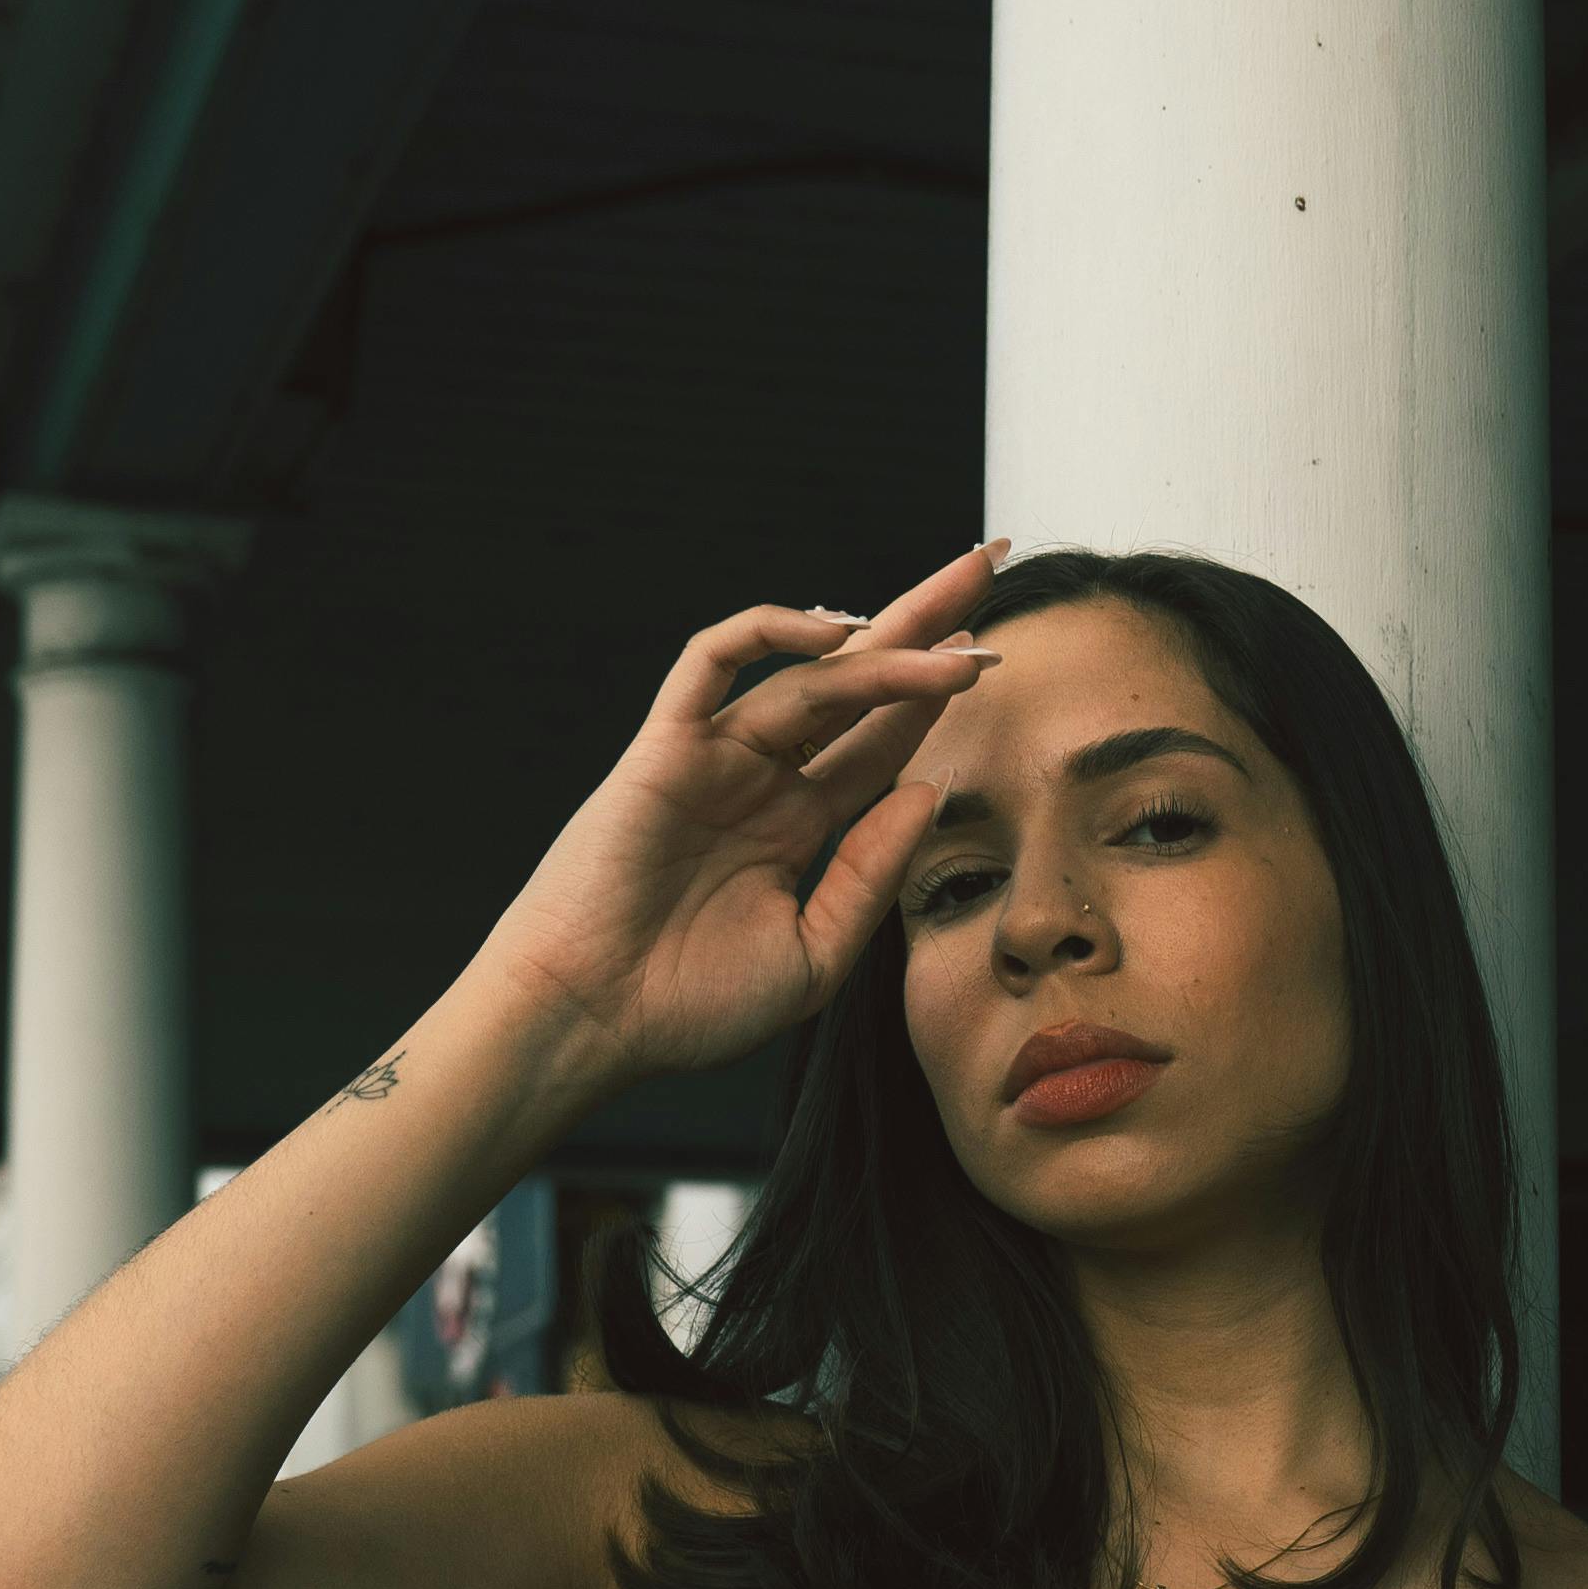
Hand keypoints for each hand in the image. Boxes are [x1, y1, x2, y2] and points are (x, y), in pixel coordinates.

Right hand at [478, 547, 1005, 1090]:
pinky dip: (767, 631)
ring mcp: (714, 759)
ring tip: (958, 641)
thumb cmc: (688, 1007)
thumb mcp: (813, 957)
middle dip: (922, 627)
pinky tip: (838, 630)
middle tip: (988, 566)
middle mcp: (761, 781)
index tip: (996, 659)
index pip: (881, 744)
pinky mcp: (664, 747)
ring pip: (810, 678)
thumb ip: (870, 875)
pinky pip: (711, 662)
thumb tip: (926, 789)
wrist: (590, 1022)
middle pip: (858, 687)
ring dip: (886, 653)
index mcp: (796, 828)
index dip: (936, 699)